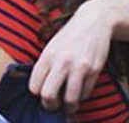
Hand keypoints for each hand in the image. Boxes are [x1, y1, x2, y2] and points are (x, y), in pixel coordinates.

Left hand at [29, 0, 112, 114]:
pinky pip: (85, 94)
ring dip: (69, 107)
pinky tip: (80, 90)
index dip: (38, 94)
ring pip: (69, 100)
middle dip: (50, 106)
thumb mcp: (52, 46)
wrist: (93, 21)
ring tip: (69, 105)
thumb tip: (40, 89)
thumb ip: (45, 66)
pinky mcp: (94, 70)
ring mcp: (78, 67)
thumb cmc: (70, 35)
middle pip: (48, 96)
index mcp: (47, 56)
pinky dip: (82, 97)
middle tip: (54, 105)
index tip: (42, 94)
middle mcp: (61, 62)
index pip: (34, 86)